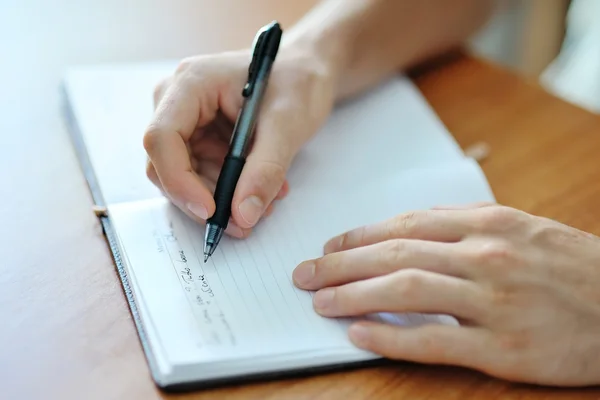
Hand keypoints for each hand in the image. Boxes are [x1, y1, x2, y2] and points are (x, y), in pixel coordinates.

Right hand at [143, 46, 335, 237]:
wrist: (307, 71)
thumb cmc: (297, 81)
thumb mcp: (287, 124)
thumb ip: (265, 170)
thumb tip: (243, 215)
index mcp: (191, 83)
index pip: (162, 138)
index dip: (179, 180)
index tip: (211, 211)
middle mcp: (178, 101)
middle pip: (167, 163)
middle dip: (203, 199)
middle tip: (243, 223)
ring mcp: (188, 121)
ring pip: (185, 176)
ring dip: (221, 199)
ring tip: (263, 205)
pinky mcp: (202, 137)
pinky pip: (203, 174)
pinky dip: (229, 191)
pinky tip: (260, 194)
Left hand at [292, 203, 599, 385]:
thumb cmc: (570, 267)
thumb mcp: (521, 228)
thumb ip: (465, 223)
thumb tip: (411, 223)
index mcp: (488, 223)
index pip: (405, 225)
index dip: (359, 236)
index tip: (329, 246)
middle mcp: (486, 256)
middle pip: (394, 255)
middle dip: (341, 264)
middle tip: (306, 274)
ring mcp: (494, 301)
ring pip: (406, 292)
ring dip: (353, 296)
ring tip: (319, 302)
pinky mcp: (503, 347)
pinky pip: (434, 340)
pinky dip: (390, 337)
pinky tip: (358, 335)